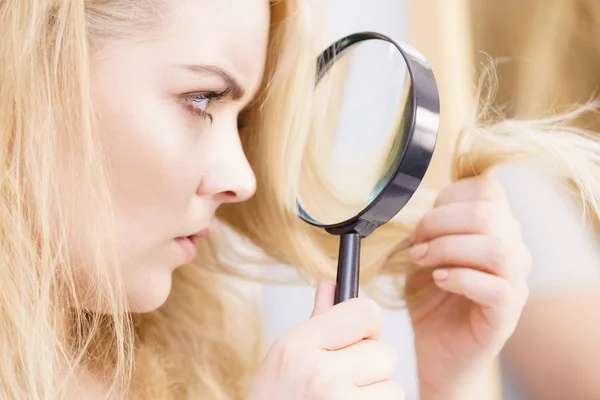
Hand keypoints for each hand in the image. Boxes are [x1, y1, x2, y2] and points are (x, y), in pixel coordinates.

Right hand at [246, 281, 404, 399]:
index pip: (366, 311)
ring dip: (374, 398)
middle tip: (341, 387)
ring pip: (394, 388)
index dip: (366, 326)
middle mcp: (320, 375)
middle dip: (369, 370)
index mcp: (298, 347)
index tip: (358, 340)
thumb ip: (316, 322)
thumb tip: (331, 284)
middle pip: (385, 353)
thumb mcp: (285, 359)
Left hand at [406, 177, 530, 397]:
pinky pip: (496, 288)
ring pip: (498, 248)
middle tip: (416, 242)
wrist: (437, 350)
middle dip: (440, 222)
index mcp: (494, 228)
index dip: (449, 197)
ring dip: (449, 248)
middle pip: (489, 213)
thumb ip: (426, 228)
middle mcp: (511, 250)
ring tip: (423, 260)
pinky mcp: (506, 314)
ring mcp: (513, 283)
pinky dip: (461, 278)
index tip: (422, 220)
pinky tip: (438, 281)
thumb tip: (410, 206)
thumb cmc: (431, 298)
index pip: (487, 189)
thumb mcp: (423, 253)